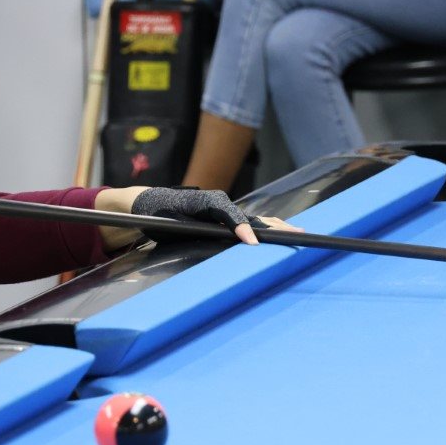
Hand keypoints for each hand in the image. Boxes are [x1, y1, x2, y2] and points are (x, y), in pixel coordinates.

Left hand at [130, 187, 299, 245]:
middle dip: (272, 226)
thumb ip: (189, 230)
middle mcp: (217, 202)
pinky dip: (264, 229)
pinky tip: (280, 234)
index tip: (253, 242)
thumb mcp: (170, 224)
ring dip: (274, 227)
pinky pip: (246, 223)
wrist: (148, 204)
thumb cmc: (157, 215)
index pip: (228, 213)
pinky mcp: (223, 217)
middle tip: (295, 234)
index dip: (241, 227)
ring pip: (251, 218)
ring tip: (297, 233)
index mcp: (204, 202)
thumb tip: (210, 241)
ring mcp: (222, 209)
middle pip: (248, 215)